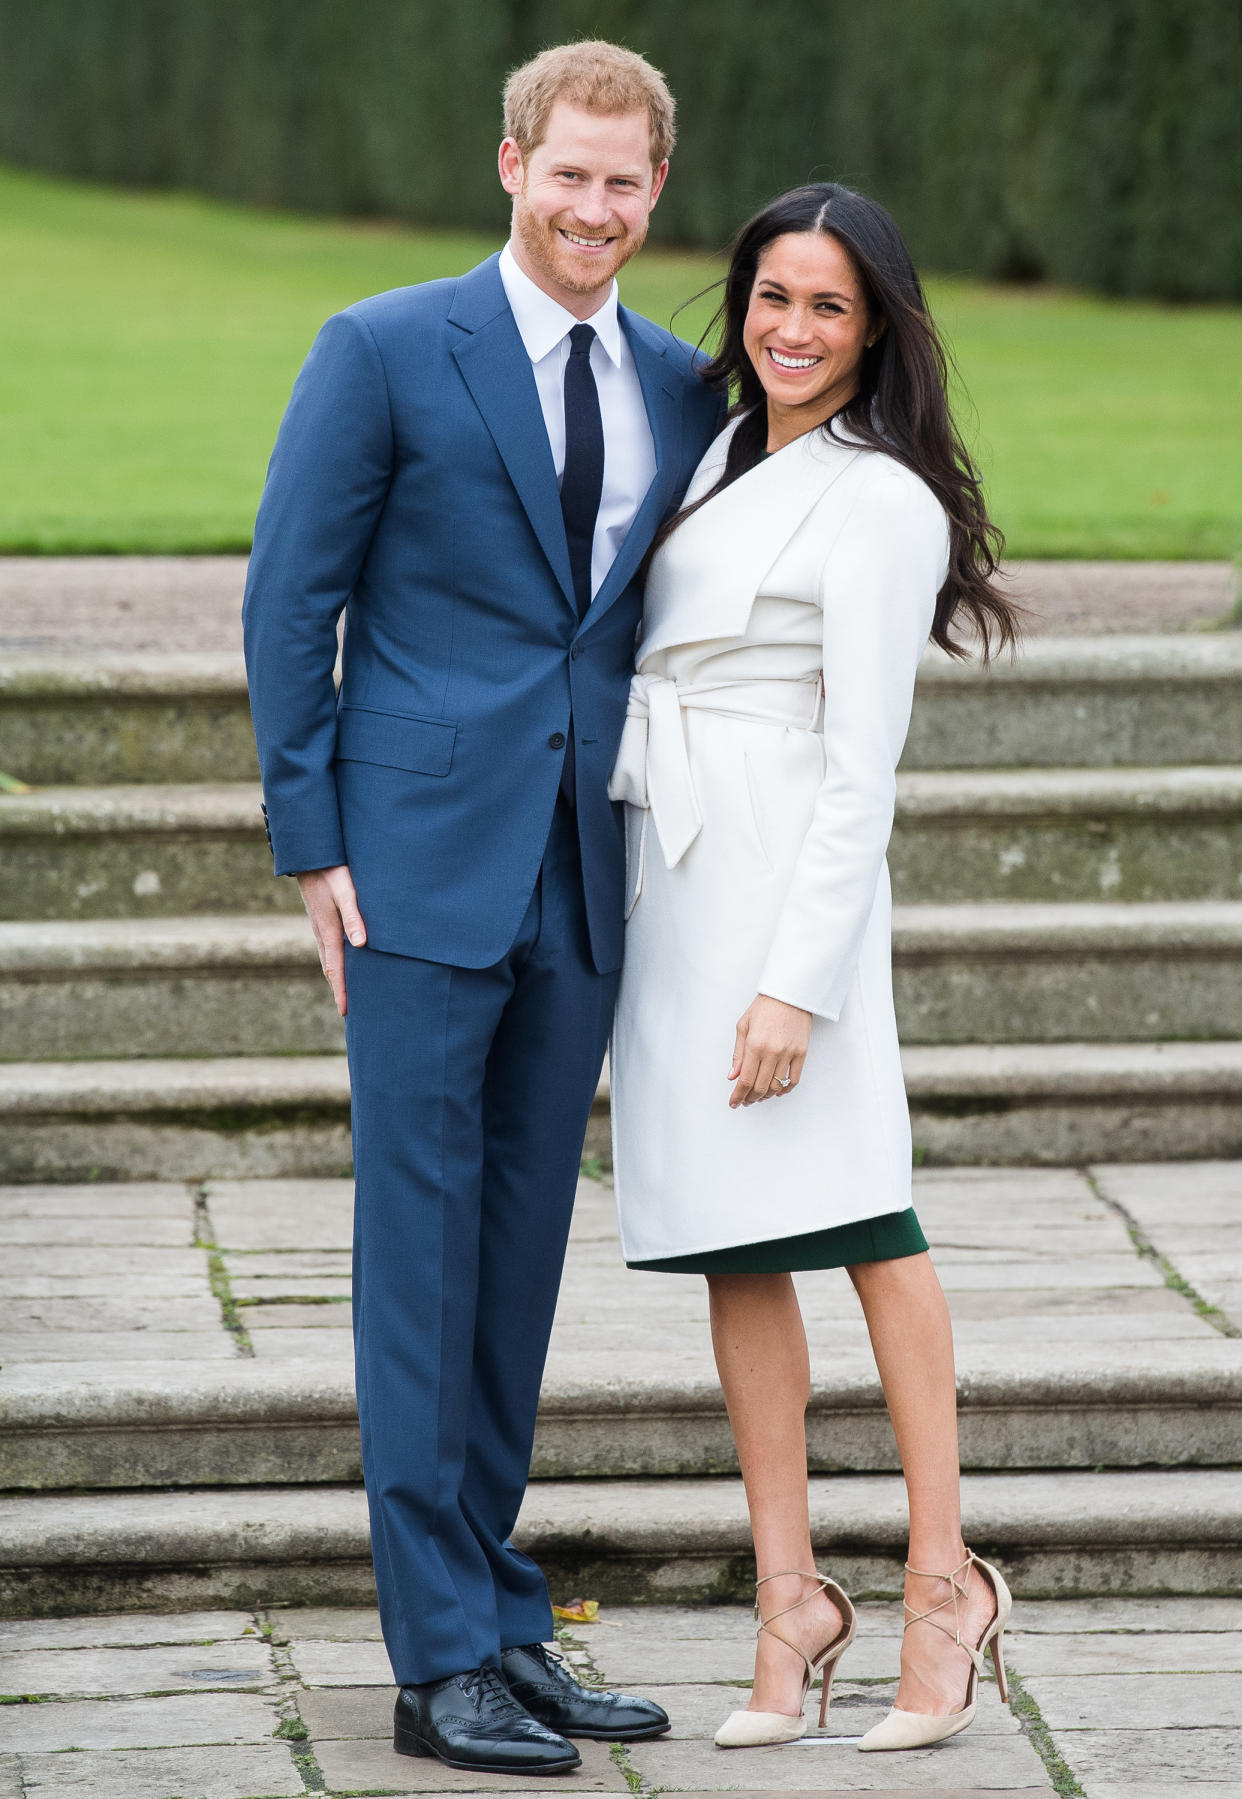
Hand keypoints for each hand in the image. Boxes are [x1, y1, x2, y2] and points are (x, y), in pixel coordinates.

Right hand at [297, 865, 365, 1015]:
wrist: (310, 855)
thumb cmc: (331, 871)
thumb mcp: (346, 892)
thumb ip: (354, 917)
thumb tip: (361, 945)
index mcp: (329, 931)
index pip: (336, 969)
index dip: (341, 991)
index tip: (345, 1012)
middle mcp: (322, 933)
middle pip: (330, 968)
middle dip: (339, 990)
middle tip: (347, 1011)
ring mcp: (319, 926)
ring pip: (328, 959)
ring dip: (336, 977)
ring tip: (344, 993)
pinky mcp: (321, 919)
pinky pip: (327, 947)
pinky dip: (334, 961)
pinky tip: (341, 962)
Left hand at [729, 995, 811, 1107]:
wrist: (789, 994)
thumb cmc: (764, 1007)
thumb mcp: (743, 1026)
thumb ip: (738, 1054)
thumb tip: (733, 1076)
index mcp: (754, 1045)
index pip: (745, 1080)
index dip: (738, 1095)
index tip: (734, 1103)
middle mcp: (772, 1051)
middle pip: (760, 1087)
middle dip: (750, 1098)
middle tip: (745, 1101)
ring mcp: (788, 1053)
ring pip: (776, 1086)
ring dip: (766, 1096)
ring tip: (758, 1096)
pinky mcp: (801, 1053)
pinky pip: (794, 1079)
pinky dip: (785, 1090)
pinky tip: (777, 1092)